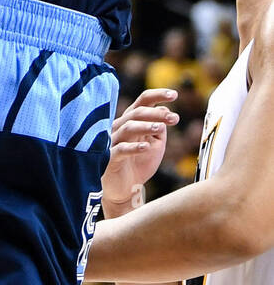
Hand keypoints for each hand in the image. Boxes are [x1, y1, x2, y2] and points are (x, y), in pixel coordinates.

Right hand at [101, 88, 179, 211]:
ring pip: (128, 127)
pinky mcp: (109, 159)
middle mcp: (120, 127)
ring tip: (162, 128)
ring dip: (146, 126)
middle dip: (156, 113)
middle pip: (136, 113)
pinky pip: (120, 149)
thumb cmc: (139, 165)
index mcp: (131, 121)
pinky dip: (133, 147)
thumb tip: (165, 110)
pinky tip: (146, 147)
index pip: (142, 102)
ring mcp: (113, 142)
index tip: (174, 94)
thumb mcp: (155, 146)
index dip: (157, 96)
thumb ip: (159, 129)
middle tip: (174, 118)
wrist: (125, 191)